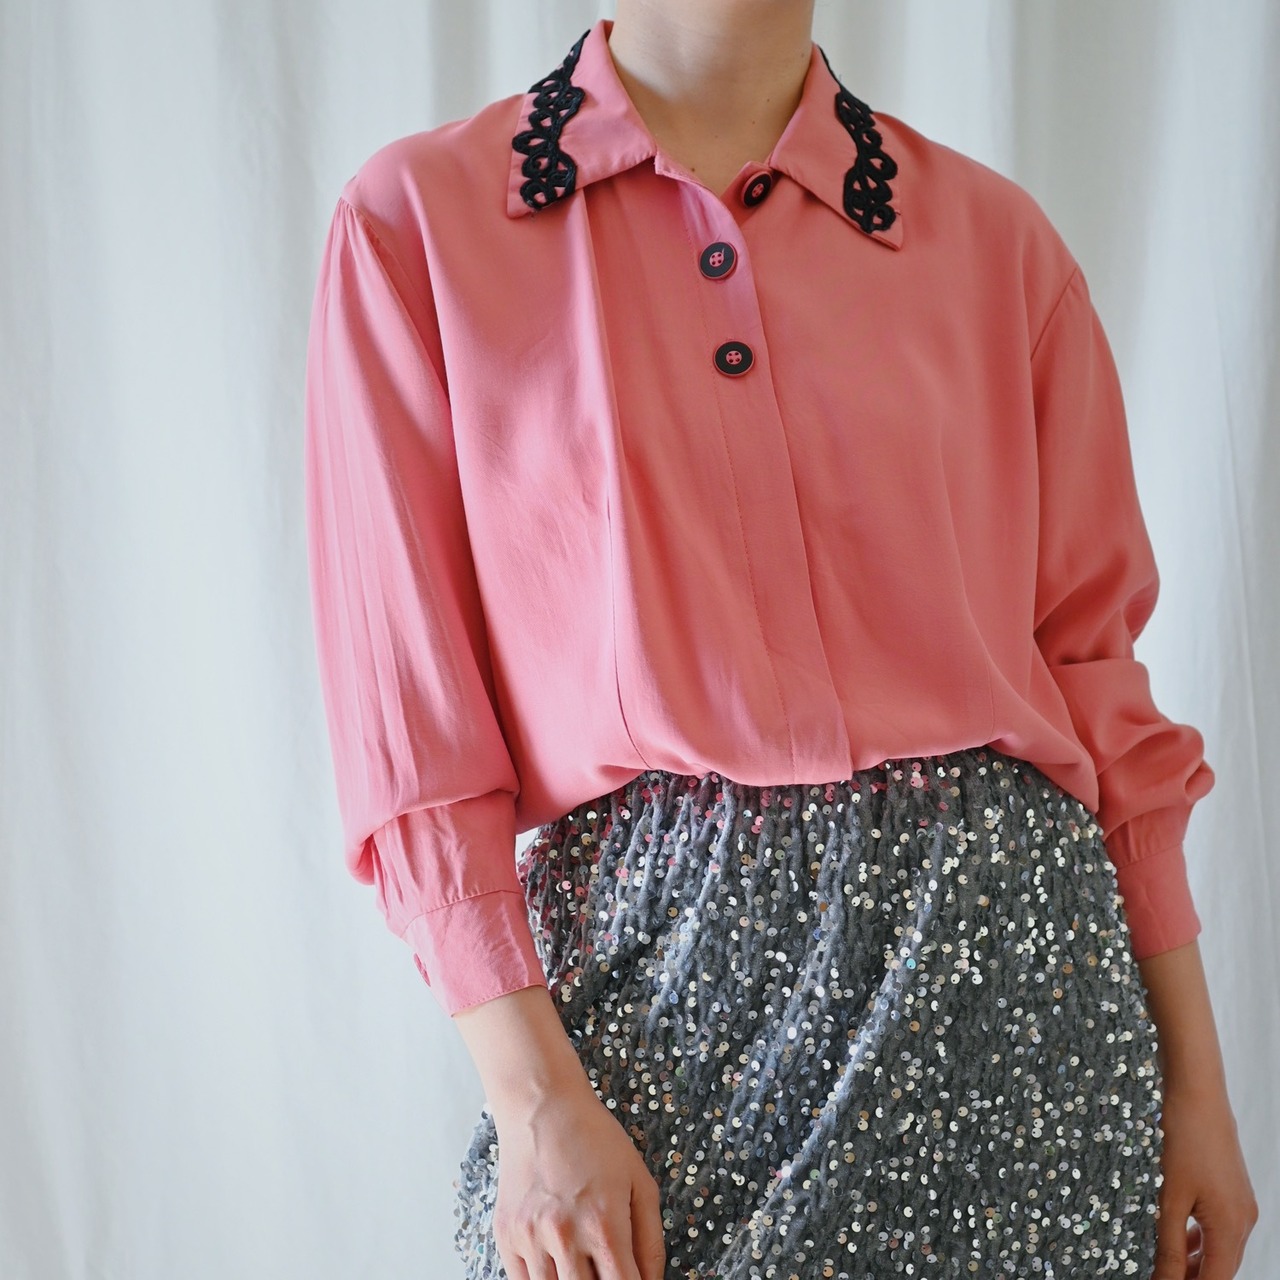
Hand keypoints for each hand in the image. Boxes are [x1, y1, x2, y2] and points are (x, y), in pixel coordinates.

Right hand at [490, 1080, 666, 1279]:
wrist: (542, 1107)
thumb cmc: (594, 1139)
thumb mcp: (639, 1182)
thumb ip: (650, 1242)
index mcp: (604, 1225)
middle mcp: (565, 1236)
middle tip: (604, 1268)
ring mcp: (530, 1237)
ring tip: (580, 1262)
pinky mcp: (506, 1235)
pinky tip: (555, 1265)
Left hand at [1151, 1080, 1258, 1278]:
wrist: (1198, 1096)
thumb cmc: (1184, 1141)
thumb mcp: (1170, 1197)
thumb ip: (1169, 1245)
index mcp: (1231, 1228)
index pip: (1214, 1279)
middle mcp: (1244, 1221)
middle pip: (1221, 1268)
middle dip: (1193, 1277)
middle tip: (1161, 1278)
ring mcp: (1241, 1206)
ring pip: (1221, 1249)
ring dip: (1196, 1261)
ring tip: (1166, 1266)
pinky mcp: (1233, 1192)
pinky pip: (1220, 1228)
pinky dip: (1201, 1239)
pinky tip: (1180, 1237)